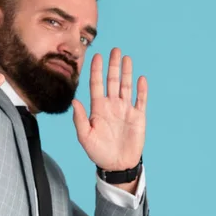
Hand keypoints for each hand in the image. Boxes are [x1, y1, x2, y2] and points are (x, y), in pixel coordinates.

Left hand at [72, 48, 147, 170]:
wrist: (116, 165)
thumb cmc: (98, 152)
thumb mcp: (85, 137)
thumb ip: (80, 119)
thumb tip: (74, 101)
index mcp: (98, 108)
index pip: (96, 84)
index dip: (96, 70)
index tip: (96, 55)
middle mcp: (111, 105)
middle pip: (112, 81)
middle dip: (113, 65)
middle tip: (115, 50)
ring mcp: (125, 110)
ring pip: (126, 86)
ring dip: (126, 72)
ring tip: (126, 58)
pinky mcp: (138, 117)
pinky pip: (140, 100)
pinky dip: (141, 89)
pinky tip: (140, 78)